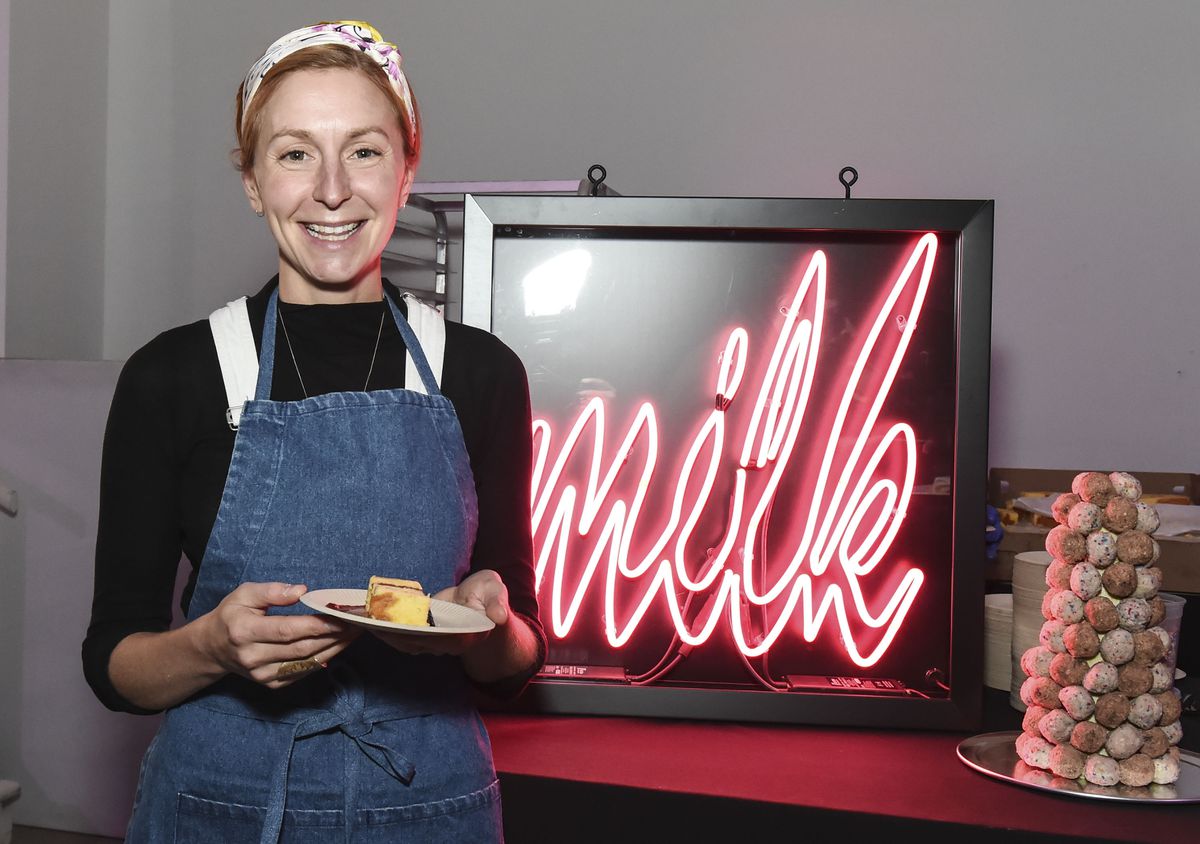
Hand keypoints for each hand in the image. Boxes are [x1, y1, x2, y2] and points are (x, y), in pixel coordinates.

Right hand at [198, 582, 358, 687]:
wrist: (213, 649)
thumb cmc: (232, 616)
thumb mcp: (244, 594)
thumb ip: (272, 591)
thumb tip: (302, 590)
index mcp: (244, 632)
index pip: (287, 630)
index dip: (317, 625)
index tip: (341, 616)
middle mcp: (253, 657)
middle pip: (301, 648)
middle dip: (334, 636)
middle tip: (357, 622)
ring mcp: (262, 675)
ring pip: (306, 662)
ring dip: (335, 648)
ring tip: (354, 632)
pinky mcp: (271, 684)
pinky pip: (303, 672)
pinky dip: (324, 658)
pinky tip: (338, 645)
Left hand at [371, 569, 509, 656]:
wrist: (482, 602)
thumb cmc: (488, 594)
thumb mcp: (496, 590)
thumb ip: (497, 602)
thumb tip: (499, 617)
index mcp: (465, 635)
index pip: (439, 638)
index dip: (417, 633)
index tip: (398, 627)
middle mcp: (447, 644)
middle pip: (416, 642)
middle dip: (392, 634)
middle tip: (370, 622)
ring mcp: (434, 642)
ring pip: (405, 642)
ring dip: (384, 634)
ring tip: (364, 621)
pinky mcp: (423, 636)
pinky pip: (402, 637)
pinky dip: (386, 630)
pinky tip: (371, 620)